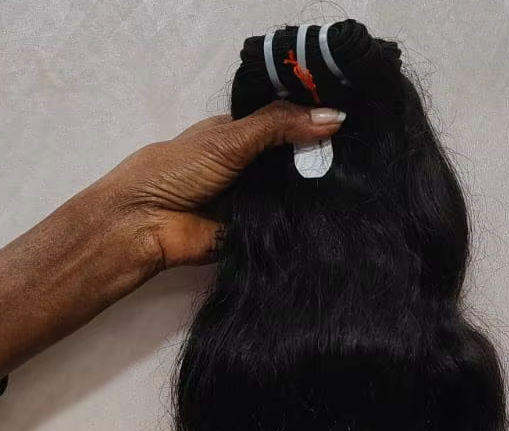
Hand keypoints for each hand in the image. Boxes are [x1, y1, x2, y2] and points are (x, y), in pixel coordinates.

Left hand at [96, 101, 345, 270]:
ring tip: (357, 184)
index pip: (284, 124)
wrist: (146, 226)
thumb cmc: (177, 171)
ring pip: (293, 195)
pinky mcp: (257, 235)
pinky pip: (286, 227)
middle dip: (320, 159)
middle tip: (361, 156)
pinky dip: (304, 222)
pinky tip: (335, 215)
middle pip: (292, 161)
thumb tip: (335, 117)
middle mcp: (247, 168)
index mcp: (237, 136)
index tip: (353, 120)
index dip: (313, 121)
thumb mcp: (230, 138)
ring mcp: (253, 203)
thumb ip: (279, 126)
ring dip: (316, 192)